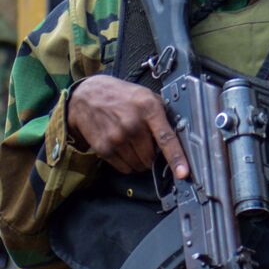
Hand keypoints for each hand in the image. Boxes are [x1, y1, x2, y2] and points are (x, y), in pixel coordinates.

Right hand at [64, 75, 188, 178]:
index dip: (176, 158)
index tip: (183, 173)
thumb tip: (179, 132)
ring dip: (138, 160)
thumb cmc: (118, 95)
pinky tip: (120, 147)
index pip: (166, 138)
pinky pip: (124, 168)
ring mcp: (117, 137)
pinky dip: (126, 163)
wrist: (85, 96)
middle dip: (151, 154)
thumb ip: (162, 113)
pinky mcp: (104, 148)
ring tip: (129, 142)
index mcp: (147, 108)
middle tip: (143, 142)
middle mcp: (132, 124)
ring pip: (138, 165)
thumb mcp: (144, 95)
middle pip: (151, 157)